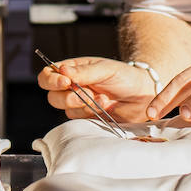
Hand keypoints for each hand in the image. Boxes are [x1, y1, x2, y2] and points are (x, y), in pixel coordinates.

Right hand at [37, 57, 158, 122]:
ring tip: (104, 99)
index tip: (66, 82)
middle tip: (87, 94)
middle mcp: (71, 88)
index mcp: (72, 71)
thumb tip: (61, 70)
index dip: (52, 81)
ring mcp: (79, 104)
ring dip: (84, 106)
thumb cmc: (124, 76)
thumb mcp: (105, 69)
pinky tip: (105, 108)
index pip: (48, 76)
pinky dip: (91, 115)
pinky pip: (79, 121)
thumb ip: (84, 72)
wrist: (143, 95)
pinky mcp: (87, 119)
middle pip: (52, 96)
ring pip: (66, 110)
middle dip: (68, 97)